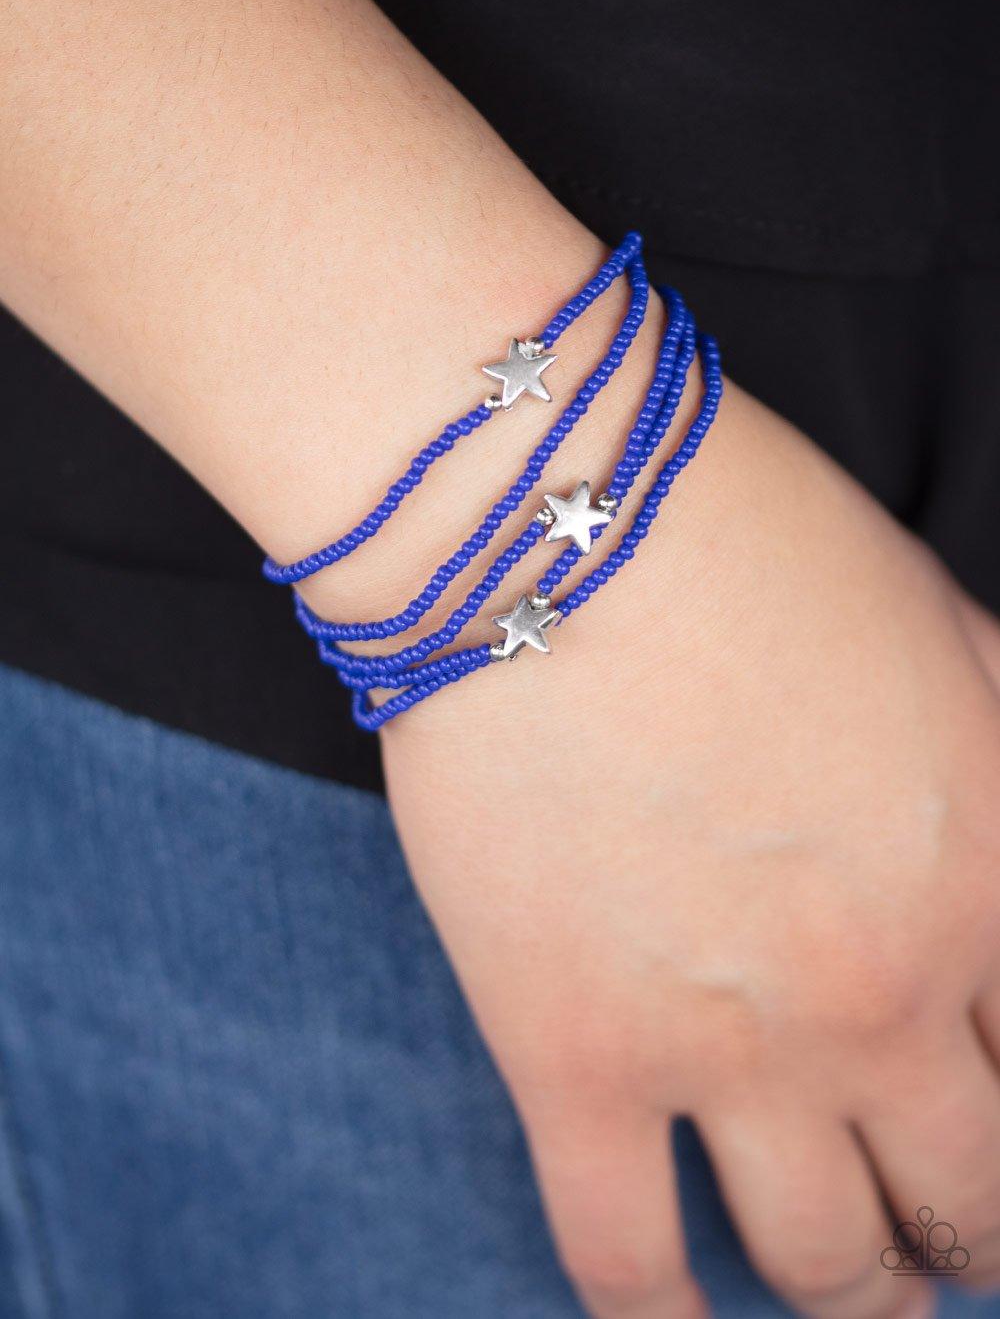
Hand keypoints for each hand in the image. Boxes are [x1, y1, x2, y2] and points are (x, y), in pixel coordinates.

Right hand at [378, 382, 999, 1318]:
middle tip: (947, 1229)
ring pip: (823, 1261)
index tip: (990, 1110)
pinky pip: (625, 1261)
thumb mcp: (953, 635)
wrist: (553, 529)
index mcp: (990, 884)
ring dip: (856, 1292)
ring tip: (851, 1285)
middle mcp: (883, 998)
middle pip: (971, 1200)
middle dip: (970, 1233)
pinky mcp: (572, 1058)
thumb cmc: (753, 546)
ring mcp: (728, 1047)